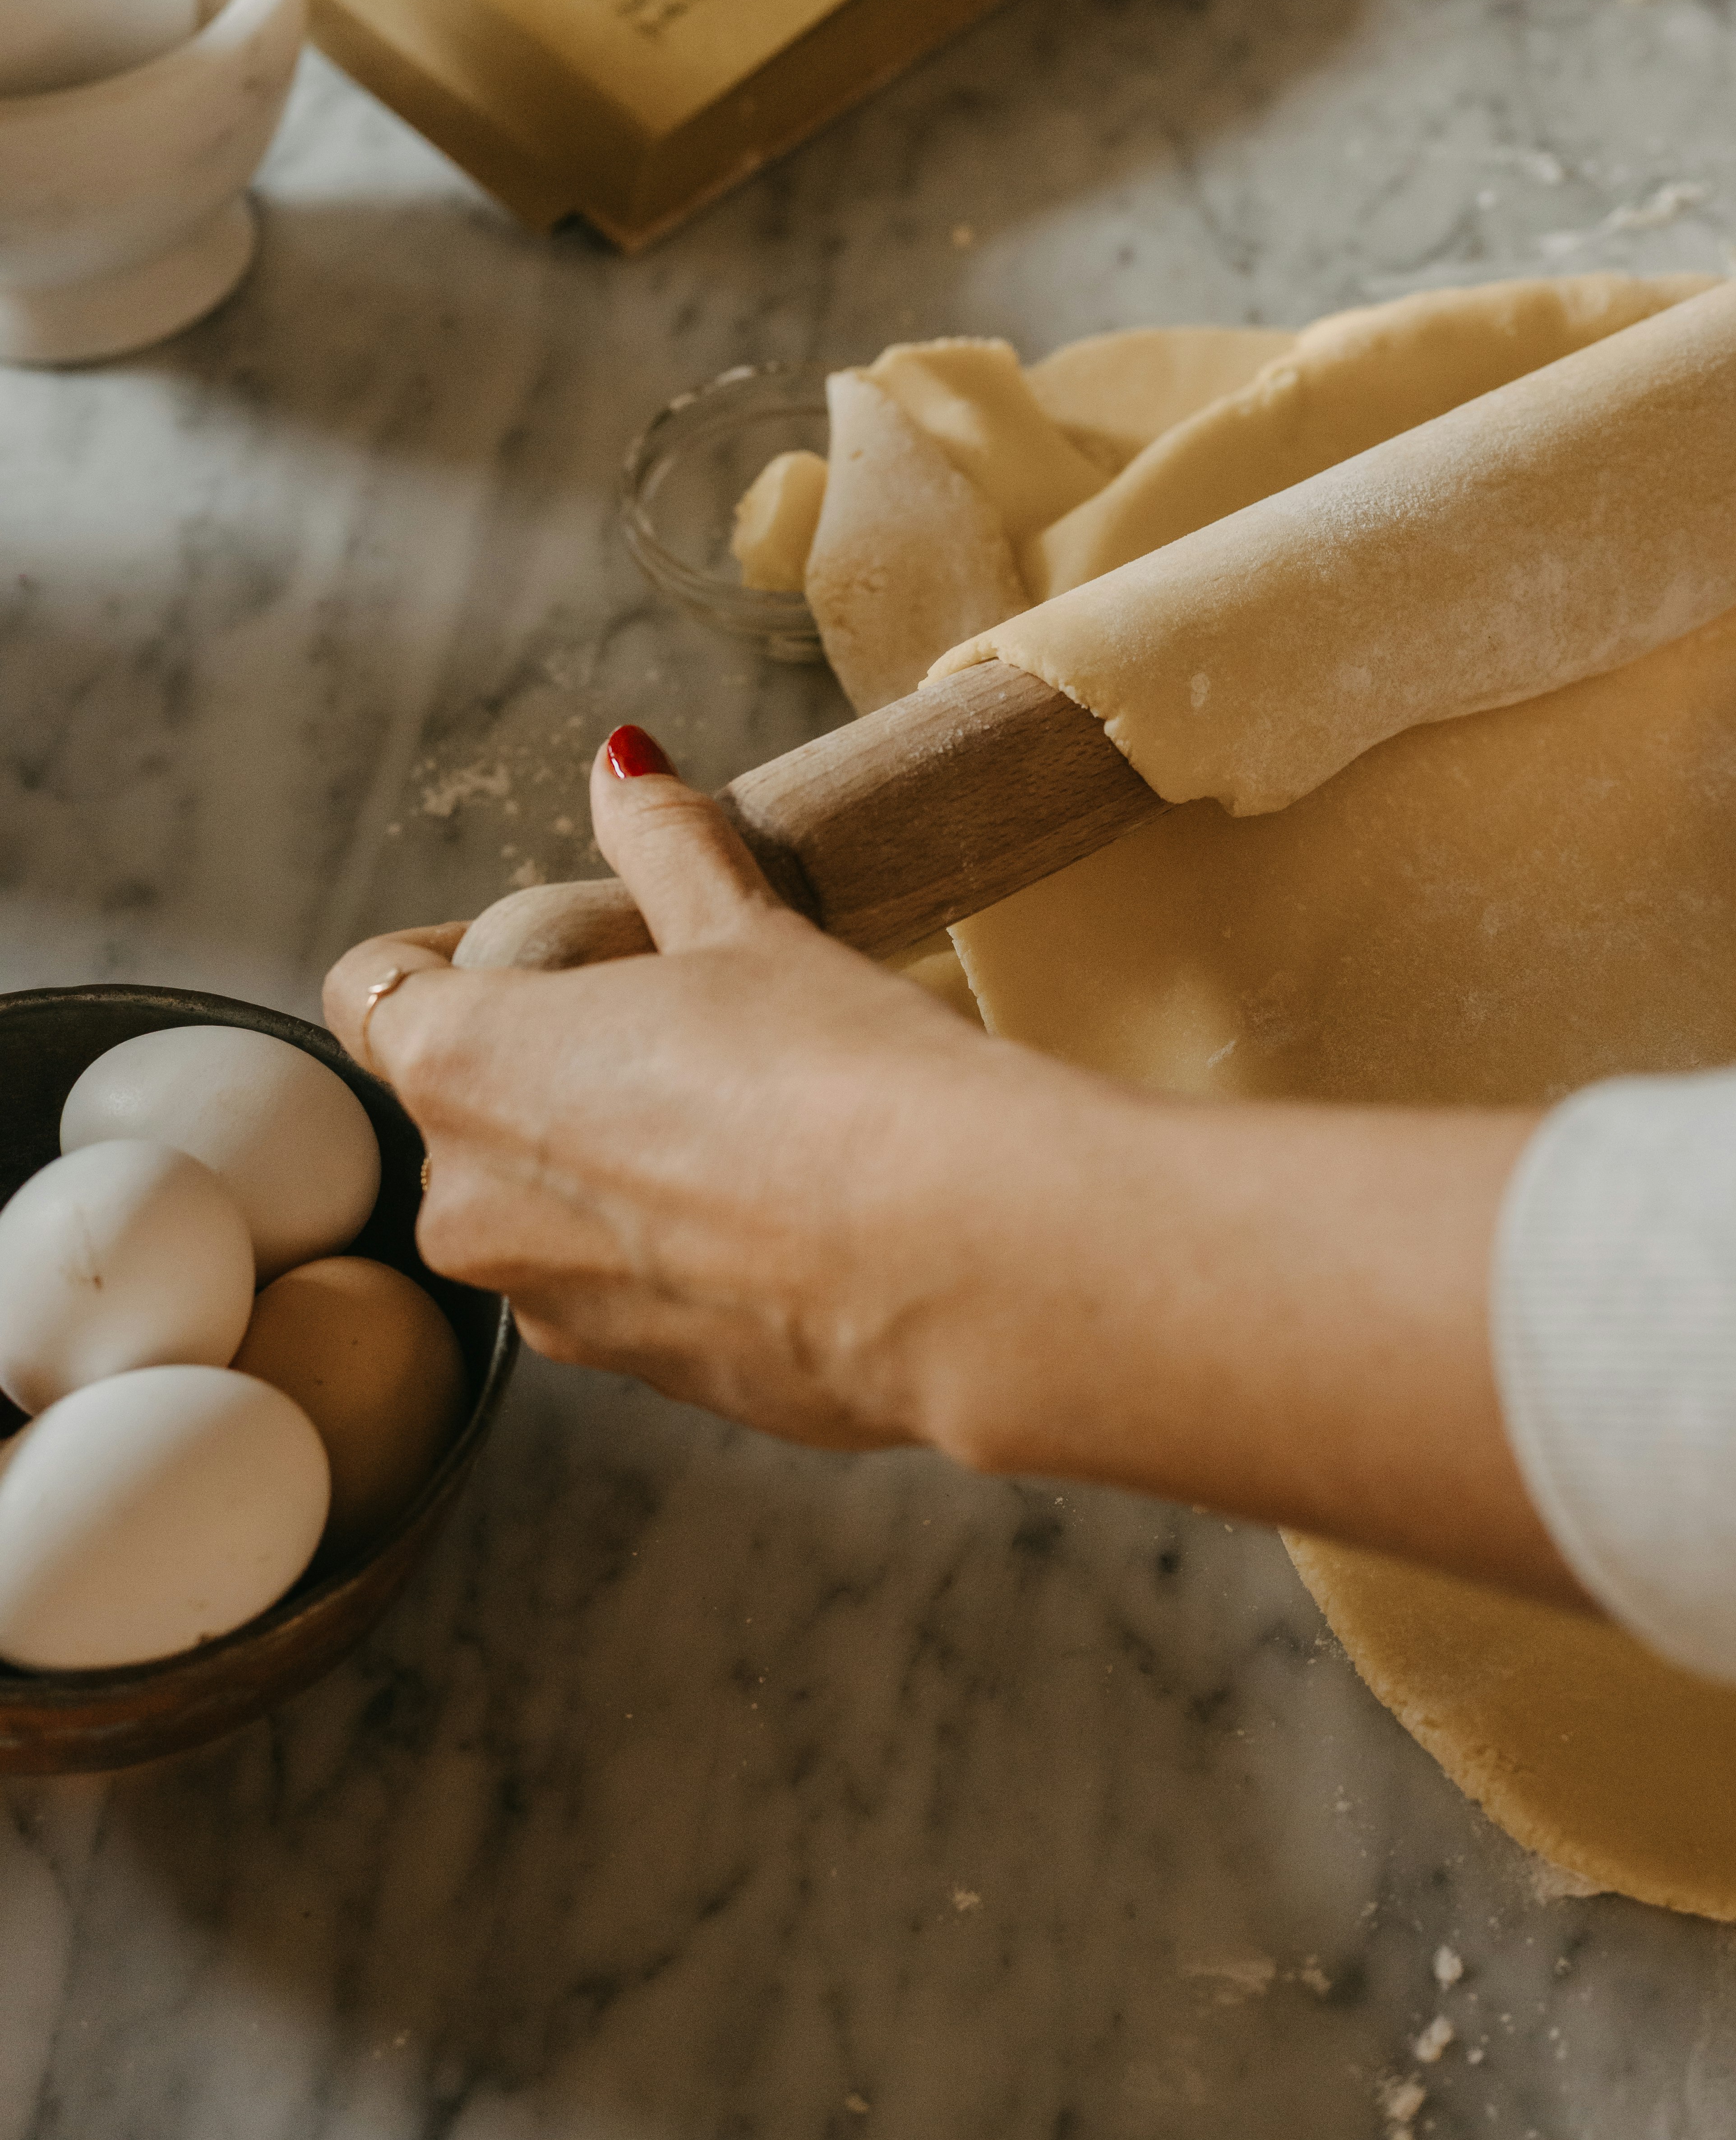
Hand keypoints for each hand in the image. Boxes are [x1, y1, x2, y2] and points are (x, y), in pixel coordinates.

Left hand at [324, 732, 1105, 1451]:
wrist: (962, 1261)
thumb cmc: (837, 1077)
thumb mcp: (747, 928)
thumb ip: (664, 844)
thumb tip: (623, 764)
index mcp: (465, 1066)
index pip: (369, 989)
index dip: (440, 952)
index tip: (536, 945)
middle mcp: (470, 1204)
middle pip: (460, 1105)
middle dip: (543, 1062)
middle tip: (669, 1023)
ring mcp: (549, 1307)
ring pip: (539, 1207)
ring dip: (605, 1160)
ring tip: (740, 1118)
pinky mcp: (638, 1376)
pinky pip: (621, 1288)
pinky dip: (673, 1245)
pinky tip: (782, 1210)